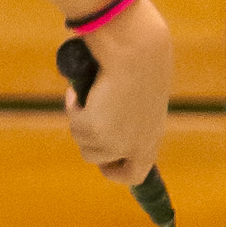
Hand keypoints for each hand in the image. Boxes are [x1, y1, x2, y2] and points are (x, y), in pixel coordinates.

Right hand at [63, 0, 172, 186]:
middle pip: (98, 160)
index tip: (103, 164)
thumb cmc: (143, 64)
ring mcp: (115, 141)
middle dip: (88, 142)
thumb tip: (109, 119)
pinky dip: (73, 106)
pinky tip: (78, 91)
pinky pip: (74, 122)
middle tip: (84, 122)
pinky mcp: (96, 129)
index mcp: (151, 138)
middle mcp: (135, 145)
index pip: (134, 174)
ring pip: (83, 141)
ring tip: (88, 96)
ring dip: (80, 121)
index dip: (115, 172)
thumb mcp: (141, 96)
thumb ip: (129, 115)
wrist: (137, 51)